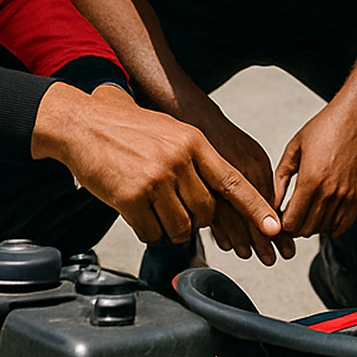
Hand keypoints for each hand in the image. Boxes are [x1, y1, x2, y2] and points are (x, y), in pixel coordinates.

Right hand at [32, 83, 282, 248]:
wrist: (82, 124)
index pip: (234, 182)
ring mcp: (156, 179)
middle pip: (206, 212)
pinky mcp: (132, 197)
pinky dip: (147, 230)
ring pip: (181, 227)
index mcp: (194, 143)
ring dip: (170, 228)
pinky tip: (135, 211)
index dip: (256, 209)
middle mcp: (180, 160)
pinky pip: (152, 232)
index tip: (274, 229)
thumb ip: (194, 159)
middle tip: (176, 210)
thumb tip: (215, 195)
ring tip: (154, 211)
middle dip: (195, 220)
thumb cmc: (126, 130)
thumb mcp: (170, 132)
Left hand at [274, 100, 356, 238]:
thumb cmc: (322, 129)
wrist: (354, 119)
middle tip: (289, 215)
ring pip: (323, 229)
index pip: (292, 222)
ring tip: (305, 212)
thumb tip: (271, 203)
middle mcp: (329, 192)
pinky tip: (323, 216)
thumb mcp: (293, 149)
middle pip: (306, 230)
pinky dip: (331, 227)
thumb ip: (280, 179)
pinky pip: (343, 226)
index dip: (281, 223)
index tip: (278, 215)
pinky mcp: (356, 196)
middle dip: (294, 227)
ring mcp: (345, 196)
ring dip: (311, 226)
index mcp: (310, 180)